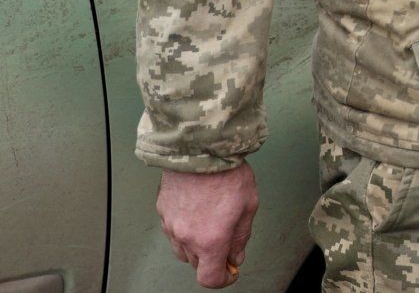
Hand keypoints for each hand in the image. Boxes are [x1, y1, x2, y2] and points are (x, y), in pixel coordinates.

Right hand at [156, 162, 257, 287]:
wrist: (201, 147)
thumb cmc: (227, 173)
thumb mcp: (249, 206)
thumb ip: (241, 236)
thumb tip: (235, 255)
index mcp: (210, 239)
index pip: (209, 278)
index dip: (222, 279)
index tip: (229, 272)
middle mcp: (186, 236)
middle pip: (196, 262)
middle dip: (212, 255)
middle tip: (226, 236)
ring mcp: (171, 225)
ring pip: (182, 248)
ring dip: (196, 243)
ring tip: (211, 219)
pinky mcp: (162, 211)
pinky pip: (173, 229)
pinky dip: (185, 227)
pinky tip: (198, 208)